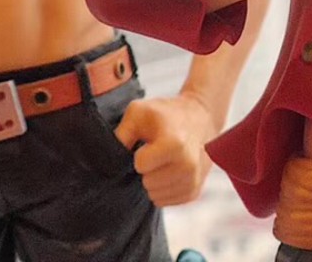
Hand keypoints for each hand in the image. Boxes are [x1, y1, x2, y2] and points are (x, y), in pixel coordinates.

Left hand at [113, 92, 216, 206]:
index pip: (140, 165)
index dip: (139, 154)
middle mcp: (188, 165)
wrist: (202, 118)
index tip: (149, 143)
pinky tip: (170, 171)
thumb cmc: (166, 114)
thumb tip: (109, 159)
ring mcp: (193, 180)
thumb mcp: (139, 111)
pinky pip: (166, 201)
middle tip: (158, 151)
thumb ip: (121, 133)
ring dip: (155, 181)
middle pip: (147, 183)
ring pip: (155, 195)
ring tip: (165, 161)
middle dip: (148, 170)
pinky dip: (164, 189)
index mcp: (175, 144)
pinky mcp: (194, 192)